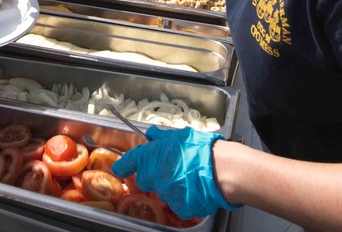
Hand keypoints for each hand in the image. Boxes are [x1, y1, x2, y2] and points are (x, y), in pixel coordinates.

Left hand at [111, 125, 238, 219]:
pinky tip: (195, 189)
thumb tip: (151, 134)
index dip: (124, 166)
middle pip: (146, 180)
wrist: (221, 169)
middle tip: (169, 169)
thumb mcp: (178, 135)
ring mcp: (166, 194)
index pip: (129, 162)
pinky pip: (178, 204)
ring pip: (163, 193)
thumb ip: (161, 137)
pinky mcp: (180, 207)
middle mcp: (154, 177)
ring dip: (171, 187)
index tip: (121, 168)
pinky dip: (184, 198)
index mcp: (150, 157)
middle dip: (154, 176)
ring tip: (188, 178)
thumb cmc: (200, 149)